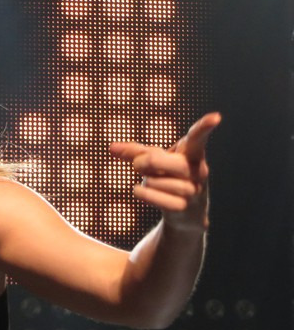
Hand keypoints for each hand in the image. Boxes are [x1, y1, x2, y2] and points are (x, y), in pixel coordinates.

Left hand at [109, 112, 220, 231]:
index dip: (205, 126)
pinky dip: (144, 194)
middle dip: (144, 162)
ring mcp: (193, 190)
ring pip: (155, 181)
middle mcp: (197, 170)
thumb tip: (112, 148)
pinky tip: (143, 191)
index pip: (198, 138)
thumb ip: (135, 151)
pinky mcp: (184, 208)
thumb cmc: (170, 177)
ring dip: (146, 181)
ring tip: (152, 182)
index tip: (216, 117)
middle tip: (138, 165)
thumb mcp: (156, 160)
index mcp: (192, 153)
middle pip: (163, 161)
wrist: (185, 212)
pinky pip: (155, 198)